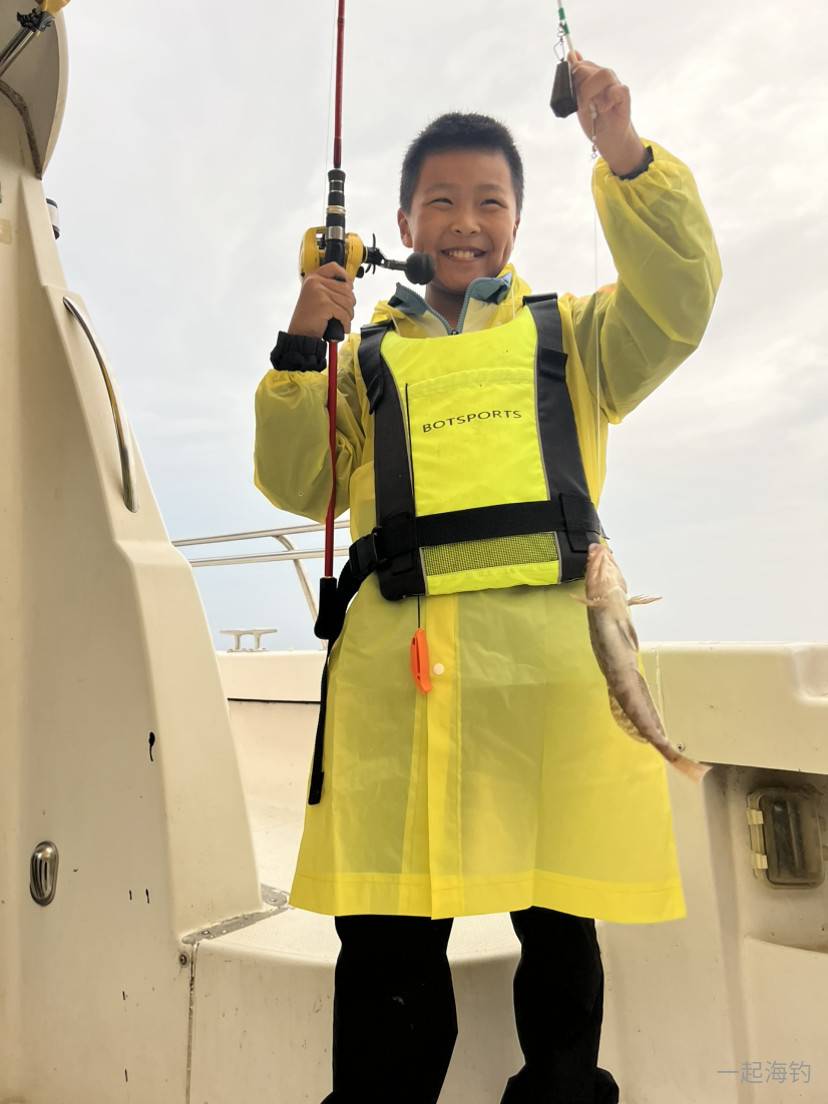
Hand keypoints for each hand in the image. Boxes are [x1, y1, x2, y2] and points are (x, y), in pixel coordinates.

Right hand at [288, 261, 355, 339]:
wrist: (300, 334)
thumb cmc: (309, 318)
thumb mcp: (317, 297)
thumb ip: (329, 288)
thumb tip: (350, 285)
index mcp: (312, 278)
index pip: (333, 267)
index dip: (345, 276)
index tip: (350, 286)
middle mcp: (315, 282)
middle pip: (346, 288)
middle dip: (350, 303)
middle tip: (346, 313)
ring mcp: (319, 292)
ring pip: (347, 301)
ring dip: (349, 314)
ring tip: (344, 321)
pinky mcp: (324, 304)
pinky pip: (344, 313)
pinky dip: (346, 323)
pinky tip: (343, 328)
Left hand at [567, 50, 645, 173]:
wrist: (607, 139)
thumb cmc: (594, 119)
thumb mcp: (579, 100)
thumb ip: (576, 79)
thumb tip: (572, 54)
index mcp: (592, 77)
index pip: (580, 66)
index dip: (573, 79)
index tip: (574, 95)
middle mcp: (604, 79)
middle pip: (589, 68)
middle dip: (580, 87)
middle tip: (584, 105)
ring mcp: (615, 87)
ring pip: (604, 74)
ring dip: (592, 92)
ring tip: (594, 108)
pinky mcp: (624, 98)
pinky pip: (619, 89)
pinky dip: (609, 99)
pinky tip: (604, 109)